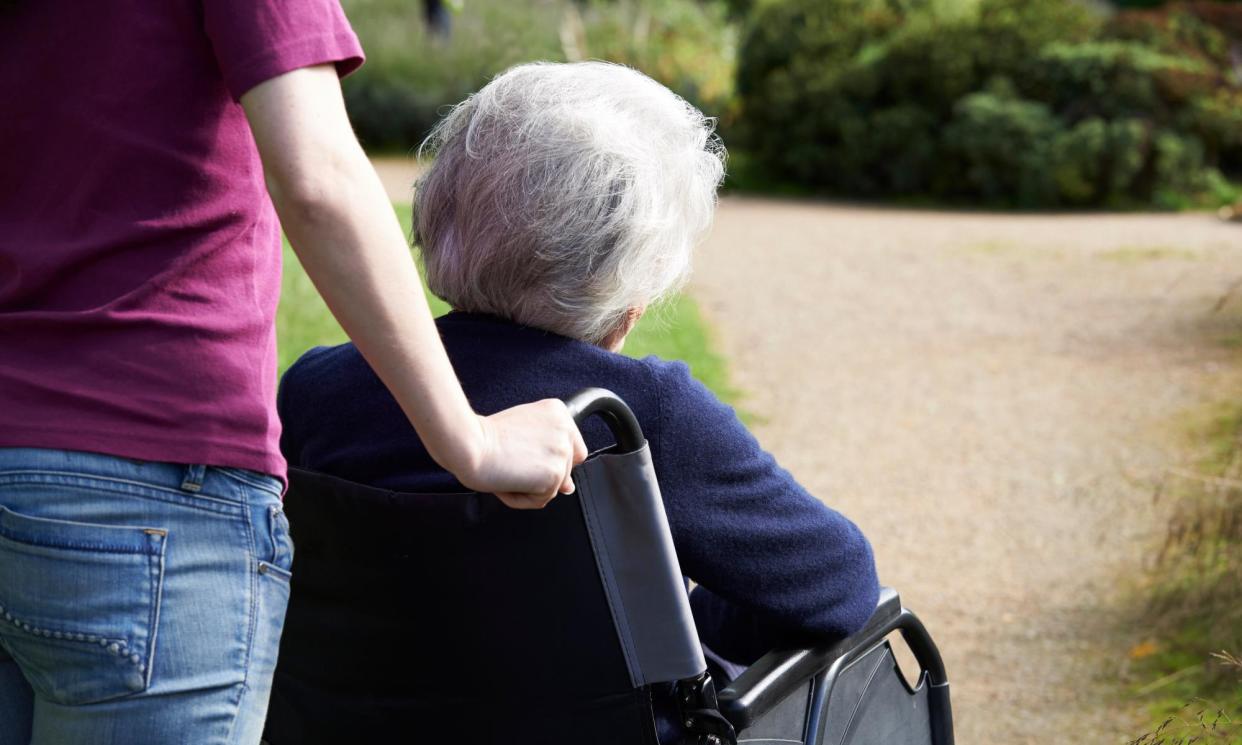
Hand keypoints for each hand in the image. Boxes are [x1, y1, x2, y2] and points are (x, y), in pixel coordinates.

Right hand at [458, 399, 588, 508]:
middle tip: (512, 462)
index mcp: (558, 412)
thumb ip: (548, 453)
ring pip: (552, 488)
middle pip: (563, 470)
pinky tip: (507, 481)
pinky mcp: (554, 474)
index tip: (527, 456)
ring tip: (507, 470)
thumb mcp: (523, 433)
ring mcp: (562, 452)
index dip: (548, 459)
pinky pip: (541, 500)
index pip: (572, 448)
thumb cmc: (484, 436)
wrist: (468, 444)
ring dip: (528, 488)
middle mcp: (565, 430)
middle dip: (538, 475)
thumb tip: (569, 487)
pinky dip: (521, 498)